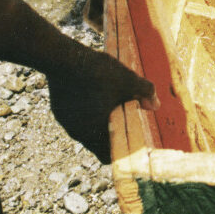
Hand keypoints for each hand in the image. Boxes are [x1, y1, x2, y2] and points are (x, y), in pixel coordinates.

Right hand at [46, 48, 157, 162]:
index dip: (120, 151)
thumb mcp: (127, 79)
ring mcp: (66, 122)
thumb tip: (156, 105)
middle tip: (124, 114)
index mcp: (94, 132)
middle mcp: (77, 132)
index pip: (108, 155)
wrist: (63, 58)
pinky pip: (76, 117)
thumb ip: (144, 92)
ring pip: (87, 128)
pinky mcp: (59, 110)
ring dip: (98, 120)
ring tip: (109, 101)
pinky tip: (93, 92)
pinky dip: (86, 110)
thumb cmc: (97, 72)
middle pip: (98, 142)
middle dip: (112, 131)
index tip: (130, 139)